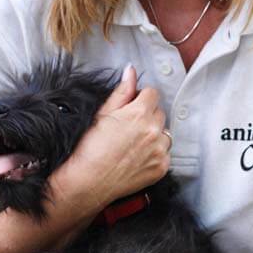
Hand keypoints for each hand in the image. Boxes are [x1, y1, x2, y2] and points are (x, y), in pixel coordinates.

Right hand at [54, 65, 169, 209]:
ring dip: (154, 135)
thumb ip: (122, 90)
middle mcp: (154, 130)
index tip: (131, 107)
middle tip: (128, 128)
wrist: (87, 181)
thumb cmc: (91, 146)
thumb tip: (130, 70)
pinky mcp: (161, 168)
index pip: (153, 93)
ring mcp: (160, 151)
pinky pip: (165, 153)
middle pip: (159, 113)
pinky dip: (155, 154)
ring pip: (165, 133)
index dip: (140, 98)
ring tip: (133, 144)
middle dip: (147, 116)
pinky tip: (137, 157)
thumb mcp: (104, 113)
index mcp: (140, 113)